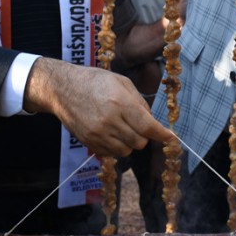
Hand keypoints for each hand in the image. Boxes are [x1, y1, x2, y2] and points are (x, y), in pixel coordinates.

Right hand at [24, 58, 174, 156]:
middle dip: (143, 136)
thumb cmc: (95, 81)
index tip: (172, 138)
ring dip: (130, 143)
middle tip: (137, 124)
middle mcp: (109, 121)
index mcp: (120, 103)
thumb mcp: (121, 82)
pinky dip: (116, 147)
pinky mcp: (89, 142)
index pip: (148, 127)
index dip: (163, 135)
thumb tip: (152, 121)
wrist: (63, 88)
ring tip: (122, 128)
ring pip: (126, 151)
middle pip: (139, 142)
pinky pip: (111, 154)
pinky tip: (111, 133)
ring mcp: (98, 134)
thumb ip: (139, 102)